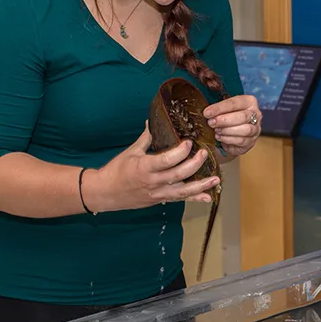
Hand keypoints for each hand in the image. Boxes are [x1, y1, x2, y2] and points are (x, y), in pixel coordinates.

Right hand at [85, 123, 219, 211]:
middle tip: (205, 154)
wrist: (105, 193)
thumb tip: (153, 121)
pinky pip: (180, 199)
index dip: (179, 152)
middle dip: (194, 165)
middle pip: (178, 175)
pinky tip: (208, 196)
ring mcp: (157, 193)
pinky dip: (195, 198)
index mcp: (144, 167)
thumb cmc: (116, 171)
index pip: (165, 160)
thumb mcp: (130, 152)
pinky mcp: (160, 200)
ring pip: (183, 191)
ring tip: (216, 178)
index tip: (189, 142)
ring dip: (201, 185)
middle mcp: (153, 182)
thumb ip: (146, 138)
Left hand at [204, 95, 261, 155]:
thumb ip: (218, 109)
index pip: (235, 103)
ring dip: (227, 131)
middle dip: (224, 120)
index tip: (207, 113)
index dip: (220, 108)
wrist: (234, 131)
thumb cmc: (228, 116)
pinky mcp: (252, 141)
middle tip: (211, 123)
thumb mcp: (225, 108)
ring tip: (216, 131)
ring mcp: (256, 129)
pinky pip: (242, 141)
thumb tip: (207, 113)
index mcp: (249, 101)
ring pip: (245, 130)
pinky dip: (229, 140)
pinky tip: (220, 137)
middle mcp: (256, 115)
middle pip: (242, 117)